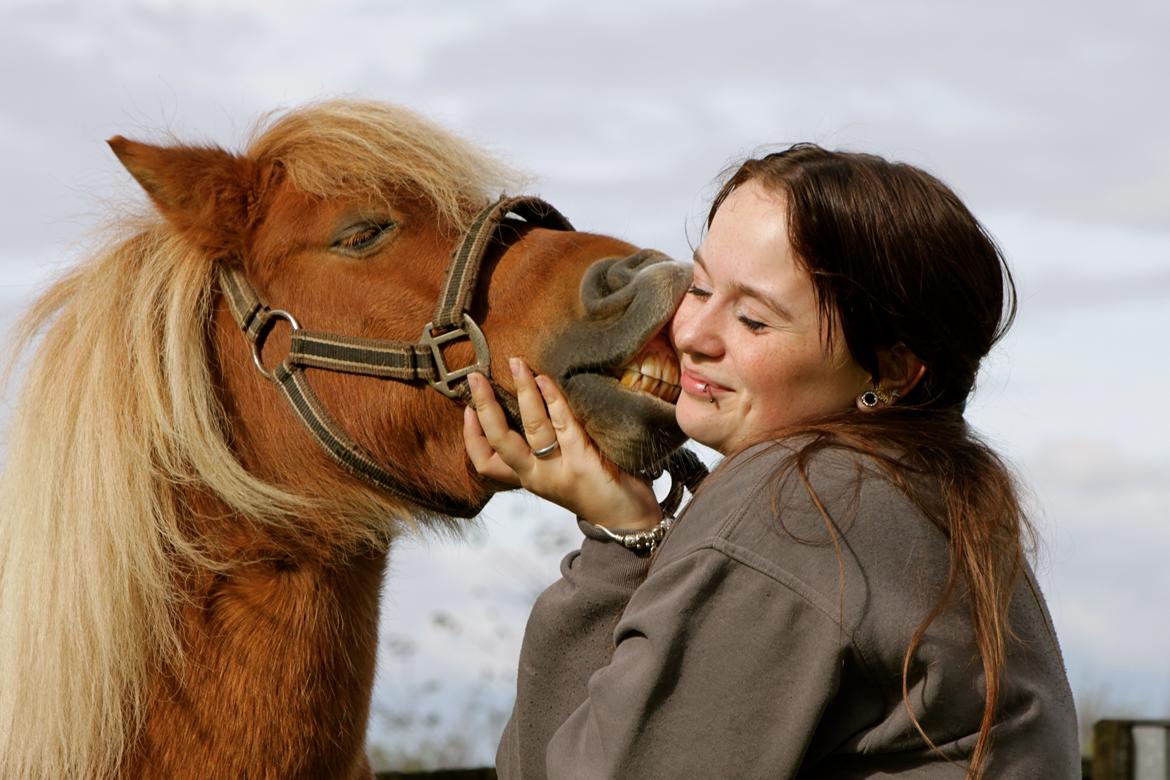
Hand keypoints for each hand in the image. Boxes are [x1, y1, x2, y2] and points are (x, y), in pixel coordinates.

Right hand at [463, 358, 661, 529]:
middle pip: (500, 441)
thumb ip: (541, 451)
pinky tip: (545, 379)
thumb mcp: (557, 474)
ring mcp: (559, 470)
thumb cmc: (595, 490)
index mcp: (528, 479)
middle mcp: (537, 477)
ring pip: (532, 427)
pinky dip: (552, 398)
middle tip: (475, 375)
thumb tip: (525, 405)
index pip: (485, 462)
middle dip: (484, 405)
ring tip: (516, 364)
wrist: (627, 520)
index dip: (471, 435)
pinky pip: (563, 423)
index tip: (466, 408)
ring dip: (523, 391)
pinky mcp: (583, 461)